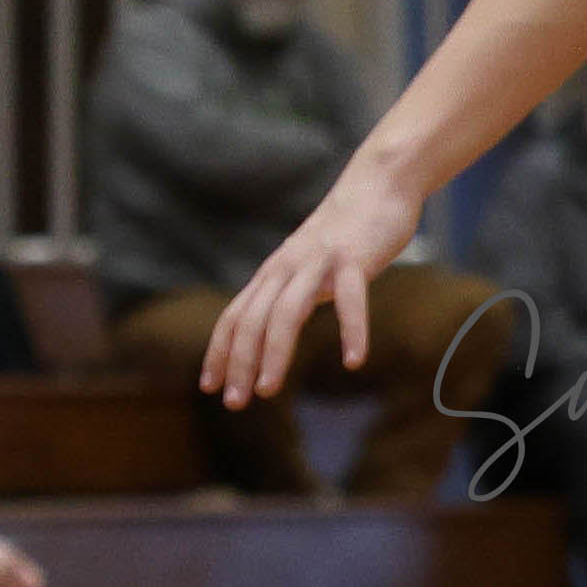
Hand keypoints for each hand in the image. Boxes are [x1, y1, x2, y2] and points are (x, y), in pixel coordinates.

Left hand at [201, 153, 423, 409]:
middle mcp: (286, 268)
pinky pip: (351, 298)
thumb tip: (272, 332)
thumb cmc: (344, 233)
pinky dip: (352, 331)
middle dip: (238, 363)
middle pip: (252, 320)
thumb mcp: (306, 266)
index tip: (209, 387)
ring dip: (273, 354)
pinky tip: (354, 361)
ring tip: (268, 390)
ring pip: (286, 312)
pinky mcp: (354, 259)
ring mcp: (318, 262)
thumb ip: (289, 294)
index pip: (234, 317)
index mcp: (273, 274)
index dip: (219, 352)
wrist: (378, 184)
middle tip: (235, 402)